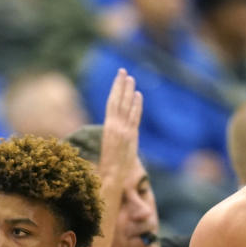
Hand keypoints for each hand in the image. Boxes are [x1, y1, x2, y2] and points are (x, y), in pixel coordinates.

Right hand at [98, 68, 141, 182]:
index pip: (112, 103)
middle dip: (121, 85)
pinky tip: (138, 95)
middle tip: (123, 71)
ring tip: (131, 78)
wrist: (111, 175)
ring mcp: (123, 130)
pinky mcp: (130, 136)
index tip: (119, 77)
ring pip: (126, 106)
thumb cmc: (109, 164)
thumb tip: (119, 123)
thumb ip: (115, 132)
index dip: (115, 89)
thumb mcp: (110, 144)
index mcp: (108, 127)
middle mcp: (114, 126)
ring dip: (129, 91)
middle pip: (118, 100)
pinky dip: (137, 105)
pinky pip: (134, 117)